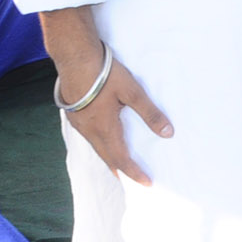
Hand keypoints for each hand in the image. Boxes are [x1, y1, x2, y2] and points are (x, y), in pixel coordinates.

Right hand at [41, 8, 170, 186]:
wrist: (74, 58)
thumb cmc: (104, 74)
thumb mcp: (132, 91)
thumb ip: (150, 113)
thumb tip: (168, 133)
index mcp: (104, 129)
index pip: (121, 159)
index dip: (135, 173)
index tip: (147, 183)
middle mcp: (89, 131)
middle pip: (107, 158)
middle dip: (121, 170)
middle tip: (132, 180)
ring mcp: (78, 123)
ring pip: (96, 147)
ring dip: (109, 158)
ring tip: (119, 165)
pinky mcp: (74, 114)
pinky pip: (89, 137)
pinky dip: (100, 145)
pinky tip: (103, 139)